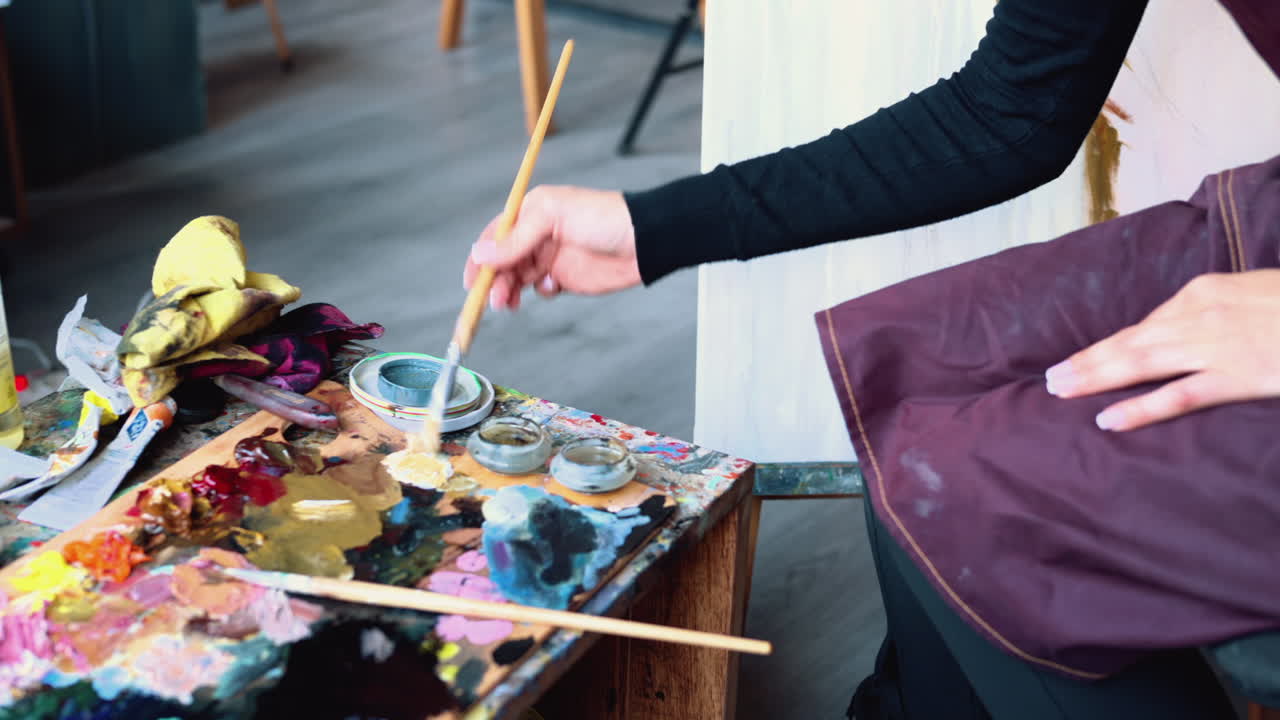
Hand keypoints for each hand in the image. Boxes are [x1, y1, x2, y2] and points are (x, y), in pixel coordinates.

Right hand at [464, 185, 641, 310]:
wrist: (644, 241)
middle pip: (503, 262)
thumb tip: (480, 254)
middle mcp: (537, 234)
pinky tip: (555, 286)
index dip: (480, 259)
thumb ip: (515, 240)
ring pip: (518, 279)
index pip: (495, 236)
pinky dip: (542, 292)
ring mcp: (551, 256)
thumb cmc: (603, 217)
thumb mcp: (552, 220)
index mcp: (531, 212)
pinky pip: (541, 290)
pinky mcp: (566, 277)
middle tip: (493, 299)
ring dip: (510, 291)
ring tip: (510, 303)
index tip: (471, 281)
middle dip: (494, 281)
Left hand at [1045, 270, 1279, 430]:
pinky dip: (1139, 409)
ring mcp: (1216, 346)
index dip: (1110, 344)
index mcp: (1205, 291)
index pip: (1147, 324)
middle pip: (1131, 342)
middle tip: (1051, 378)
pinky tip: (1107, 420)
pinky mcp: (1237, 376)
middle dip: (1088, 360)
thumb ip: (1219, 310)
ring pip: (1140, 363)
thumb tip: (1184, 330)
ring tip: (1061, 391)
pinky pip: (1178, 396)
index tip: (1081, 358)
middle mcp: (1201, 314)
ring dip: (1095, 378)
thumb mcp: (1255, 294)